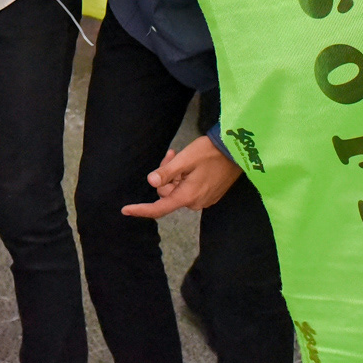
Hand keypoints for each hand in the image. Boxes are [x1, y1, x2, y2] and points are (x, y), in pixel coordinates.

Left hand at [122, 136, 242, 218]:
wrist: (237, 151)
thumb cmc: (209, 152)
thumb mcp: (185, 159)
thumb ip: (167, 172)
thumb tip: (151, 182)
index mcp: (187, 196)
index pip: (160, 208)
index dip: (141, 210)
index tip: (125, 210)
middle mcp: (195, 203)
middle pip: (168, 193)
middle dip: (165, 175)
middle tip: (171, 154)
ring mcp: (204, 200)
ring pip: (178, 189)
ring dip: (175, 174)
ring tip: (180, 155)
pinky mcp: (210, 195)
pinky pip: (188, 189)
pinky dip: (184, 177)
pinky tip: (190, 163)